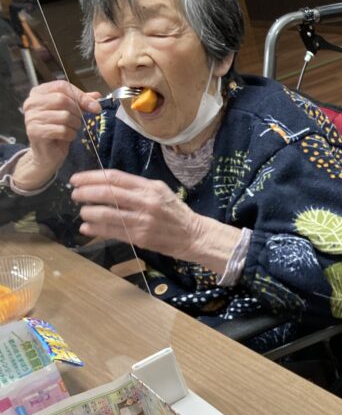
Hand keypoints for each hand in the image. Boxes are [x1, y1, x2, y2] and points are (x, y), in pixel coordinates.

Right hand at [15, 81, 101, 189]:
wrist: (48, 153)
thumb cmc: (58, 130)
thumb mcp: (72, 112)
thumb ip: (82, 102)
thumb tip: (97, 96)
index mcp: (38, 93)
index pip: (62, 86)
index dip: (81, 95)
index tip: (95, 106)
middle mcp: (31, 102)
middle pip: (62, 99)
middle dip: (77, 112)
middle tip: (79, 121)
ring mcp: (31, 117)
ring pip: (64, 116)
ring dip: (74, 125)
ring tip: (71, 129)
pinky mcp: (35, 131)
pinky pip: (62, 130)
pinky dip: (70, 135)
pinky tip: (66, 137)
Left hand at [69, 169, 238, 272]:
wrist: (194, 235)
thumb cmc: (175, 212)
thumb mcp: (160, 192)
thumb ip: (136, 188)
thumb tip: (107, 185)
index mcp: (149, 187)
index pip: (115, 178)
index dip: (92, 177)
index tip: (76, 179)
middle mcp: (146, 202)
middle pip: (108, 193)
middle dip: (86, 192)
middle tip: (75, 194)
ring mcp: (143, 220)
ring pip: (107, 213)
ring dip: (89, 212)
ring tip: (82, 212)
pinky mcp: (141, 237)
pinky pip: (113, 231)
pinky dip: (96, 228)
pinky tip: (87, 227)